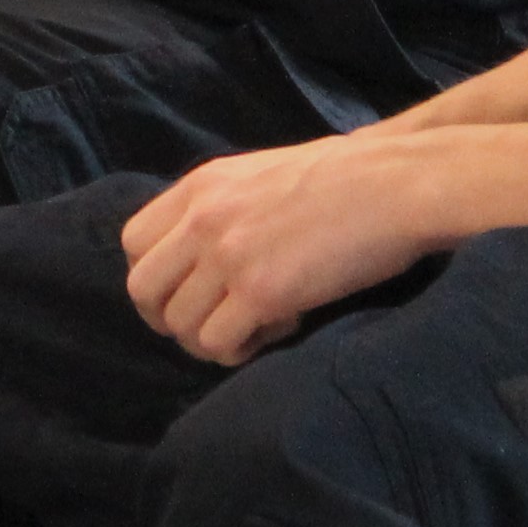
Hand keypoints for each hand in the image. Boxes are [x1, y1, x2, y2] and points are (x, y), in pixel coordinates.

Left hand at [120, 131, 455, 365]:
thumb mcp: (259, 175)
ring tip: (252, 330)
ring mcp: (228, 255)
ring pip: (179, 325)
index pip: (133, 243)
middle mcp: (201, 219)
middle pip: (142, 291)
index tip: (188, 294)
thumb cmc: (343, 179)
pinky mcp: (262, 291)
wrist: (394, 184)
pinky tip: (276, 331)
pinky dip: (240, 351)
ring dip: (209, 340)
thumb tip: (199, 255)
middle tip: (211, 326)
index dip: (155, 279)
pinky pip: (218, 343)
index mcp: (199, 187)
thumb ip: (221, 207)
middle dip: (169, 319)